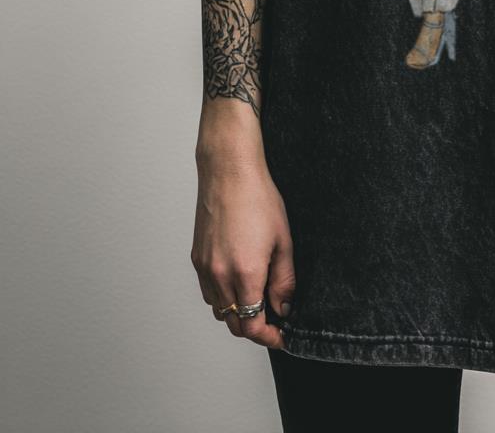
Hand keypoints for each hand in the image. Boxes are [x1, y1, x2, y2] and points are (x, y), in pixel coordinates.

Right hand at [191, 154, 295, 349]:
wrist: (229, 172)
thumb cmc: (258, 199)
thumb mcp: (283, 240)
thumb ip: (284, 280)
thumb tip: (283, 307)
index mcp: (245, 273)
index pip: (252, 325)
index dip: (268, 337)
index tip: (280, 336)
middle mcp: (220, 275)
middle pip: (234, 324)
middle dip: (255, 328)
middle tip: (274, 321)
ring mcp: (205, 268)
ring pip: (219, 310)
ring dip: (237, 313)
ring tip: (258, 299)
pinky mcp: (196, 259)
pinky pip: (208, 292)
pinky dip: (223, 298)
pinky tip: (238, 282)